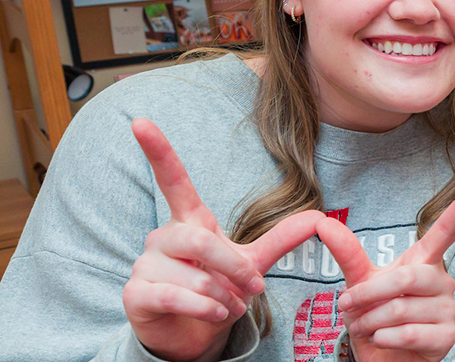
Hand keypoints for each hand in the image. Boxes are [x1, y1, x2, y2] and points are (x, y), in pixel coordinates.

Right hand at [124, 119, 323, 361]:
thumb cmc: (218, 289)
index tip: (141, 122)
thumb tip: (319, 217)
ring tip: (228, 306)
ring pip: (195, 277)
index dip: (158, 151)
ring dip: (224, 298)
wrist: (191, 332)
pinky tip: (214, 314)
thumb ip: (281, 240)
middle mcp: (162, 237)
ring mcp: (144, 265)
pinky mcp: (135, 294)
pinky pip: (176, 297)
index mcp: (190, 222)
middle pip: (202, 241)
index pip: (173, 181)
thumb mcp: (252, 262)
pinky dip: (205, 310)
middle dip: (235, 269)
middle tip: (252, 290)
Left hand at [316, 182, 454, 361]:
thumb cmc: (376, 315)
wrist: (382, 356)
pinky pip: (408, 334)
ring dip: (370, 321)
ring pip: (401, 309)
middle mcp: (442, 281)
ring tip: (365, 327)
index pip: (446, 231)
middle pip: (406, 277)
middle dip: (368, 294)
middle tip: (348, 304)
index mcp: (425, 262)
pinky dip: (383, 339)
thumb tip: (324, 223)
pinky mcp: (446, 337)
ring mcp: (448, 310)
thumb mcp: (359, 282)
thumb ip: (347, 253)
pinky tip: (381, 340)